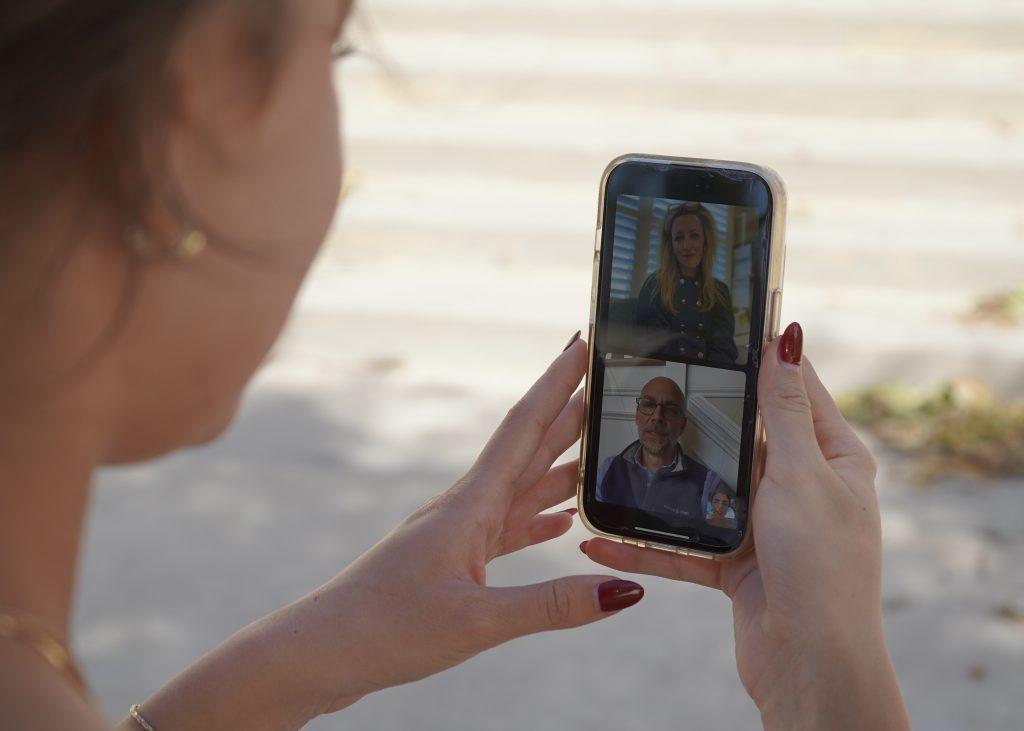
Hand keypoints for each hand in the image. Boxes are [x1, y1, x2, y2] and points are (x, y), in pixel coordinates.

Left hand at [301, 335, 642, 712]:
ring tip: (601, 447)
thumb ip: (551, 605)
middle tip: (610, 385)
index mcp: (469, 505)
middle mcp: (465, 508)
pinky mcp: (454, 562)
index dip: (557, 383)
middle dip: (570, 414)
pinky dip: (539, 522)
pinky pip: (508, 530)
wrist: (319, 653)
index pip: (524, 426)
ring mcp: (459, 534)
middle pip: (529, 449)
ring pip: (522, 489)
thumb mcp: (475, 621)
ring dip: (562, 466)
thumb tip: (624, 589)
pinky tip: (563, 523)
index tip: (583, 342)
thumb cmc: (383, 629)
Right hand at [581, 323, 909, 730]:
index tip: (720, 321)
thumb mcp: (802, 476)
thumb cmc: (822, 568)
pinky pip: (681, 545)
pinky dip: (644, 543)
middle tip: (648, 379)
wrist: (812, 666)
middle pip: (739, 436)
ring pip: (702, 490)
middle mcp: (799, 486)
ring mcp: (764, 526)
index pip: (793, 387)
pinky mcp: (734, 564)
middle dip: (695, 414)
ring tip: (611, 456)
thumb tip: (787, 338)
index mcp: (830, 456)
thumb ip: (785, 410)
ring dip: (659, 482)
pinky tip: (599, 538)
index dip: (761, 353)